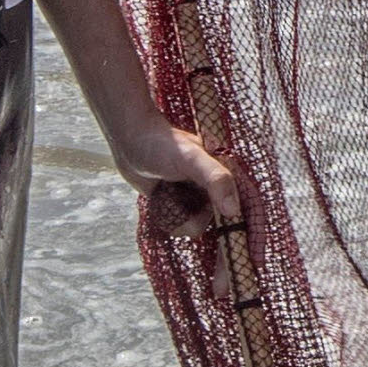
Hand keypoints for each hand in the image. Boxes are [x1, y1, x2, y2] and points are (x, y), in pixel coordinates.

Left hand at [109, 109, 240, 234]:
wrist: (129, 139)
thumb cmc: (163, 144)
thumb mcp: (192, 158)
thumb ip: (216, 179)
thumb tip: (233, 212)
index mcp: (224, 177)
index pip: (238, 209)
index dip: (232, 223)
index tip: (216, 227)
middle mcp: (212, 190)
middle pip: (212, 224)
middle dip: (192, 218)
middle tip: (174, 196)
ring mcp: (194, 198)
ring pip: (193, 226)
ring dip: (176, 217)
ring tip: (165, 193)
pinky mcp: (177, 205)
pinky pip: (178, 225)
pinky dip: (167, 218)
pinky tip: (160, 199)